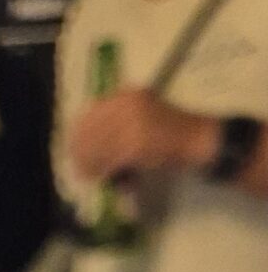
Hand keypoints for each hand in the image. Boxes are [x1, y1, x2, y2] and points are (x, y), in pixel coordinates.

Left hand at [69, 89, 217, 184]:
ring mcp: (131, 121)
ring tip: (89, 176)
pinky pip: (110, 160)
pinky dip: (104, 171)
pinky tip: (103, 177)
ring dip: (89, 164)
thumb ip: (114, 124)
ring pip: (96, 148)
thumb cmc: (168, 132)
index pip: (89, 114)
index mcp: (126, 94)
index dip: (77, 136)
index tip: (74, 151)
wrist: (197, 137)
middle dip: (80, 153)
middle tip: (79, 169)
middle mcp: (126, 102)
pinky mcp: (136, 142)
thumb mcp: (139, 116)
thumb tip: (83, 144)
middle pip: (88, 131)